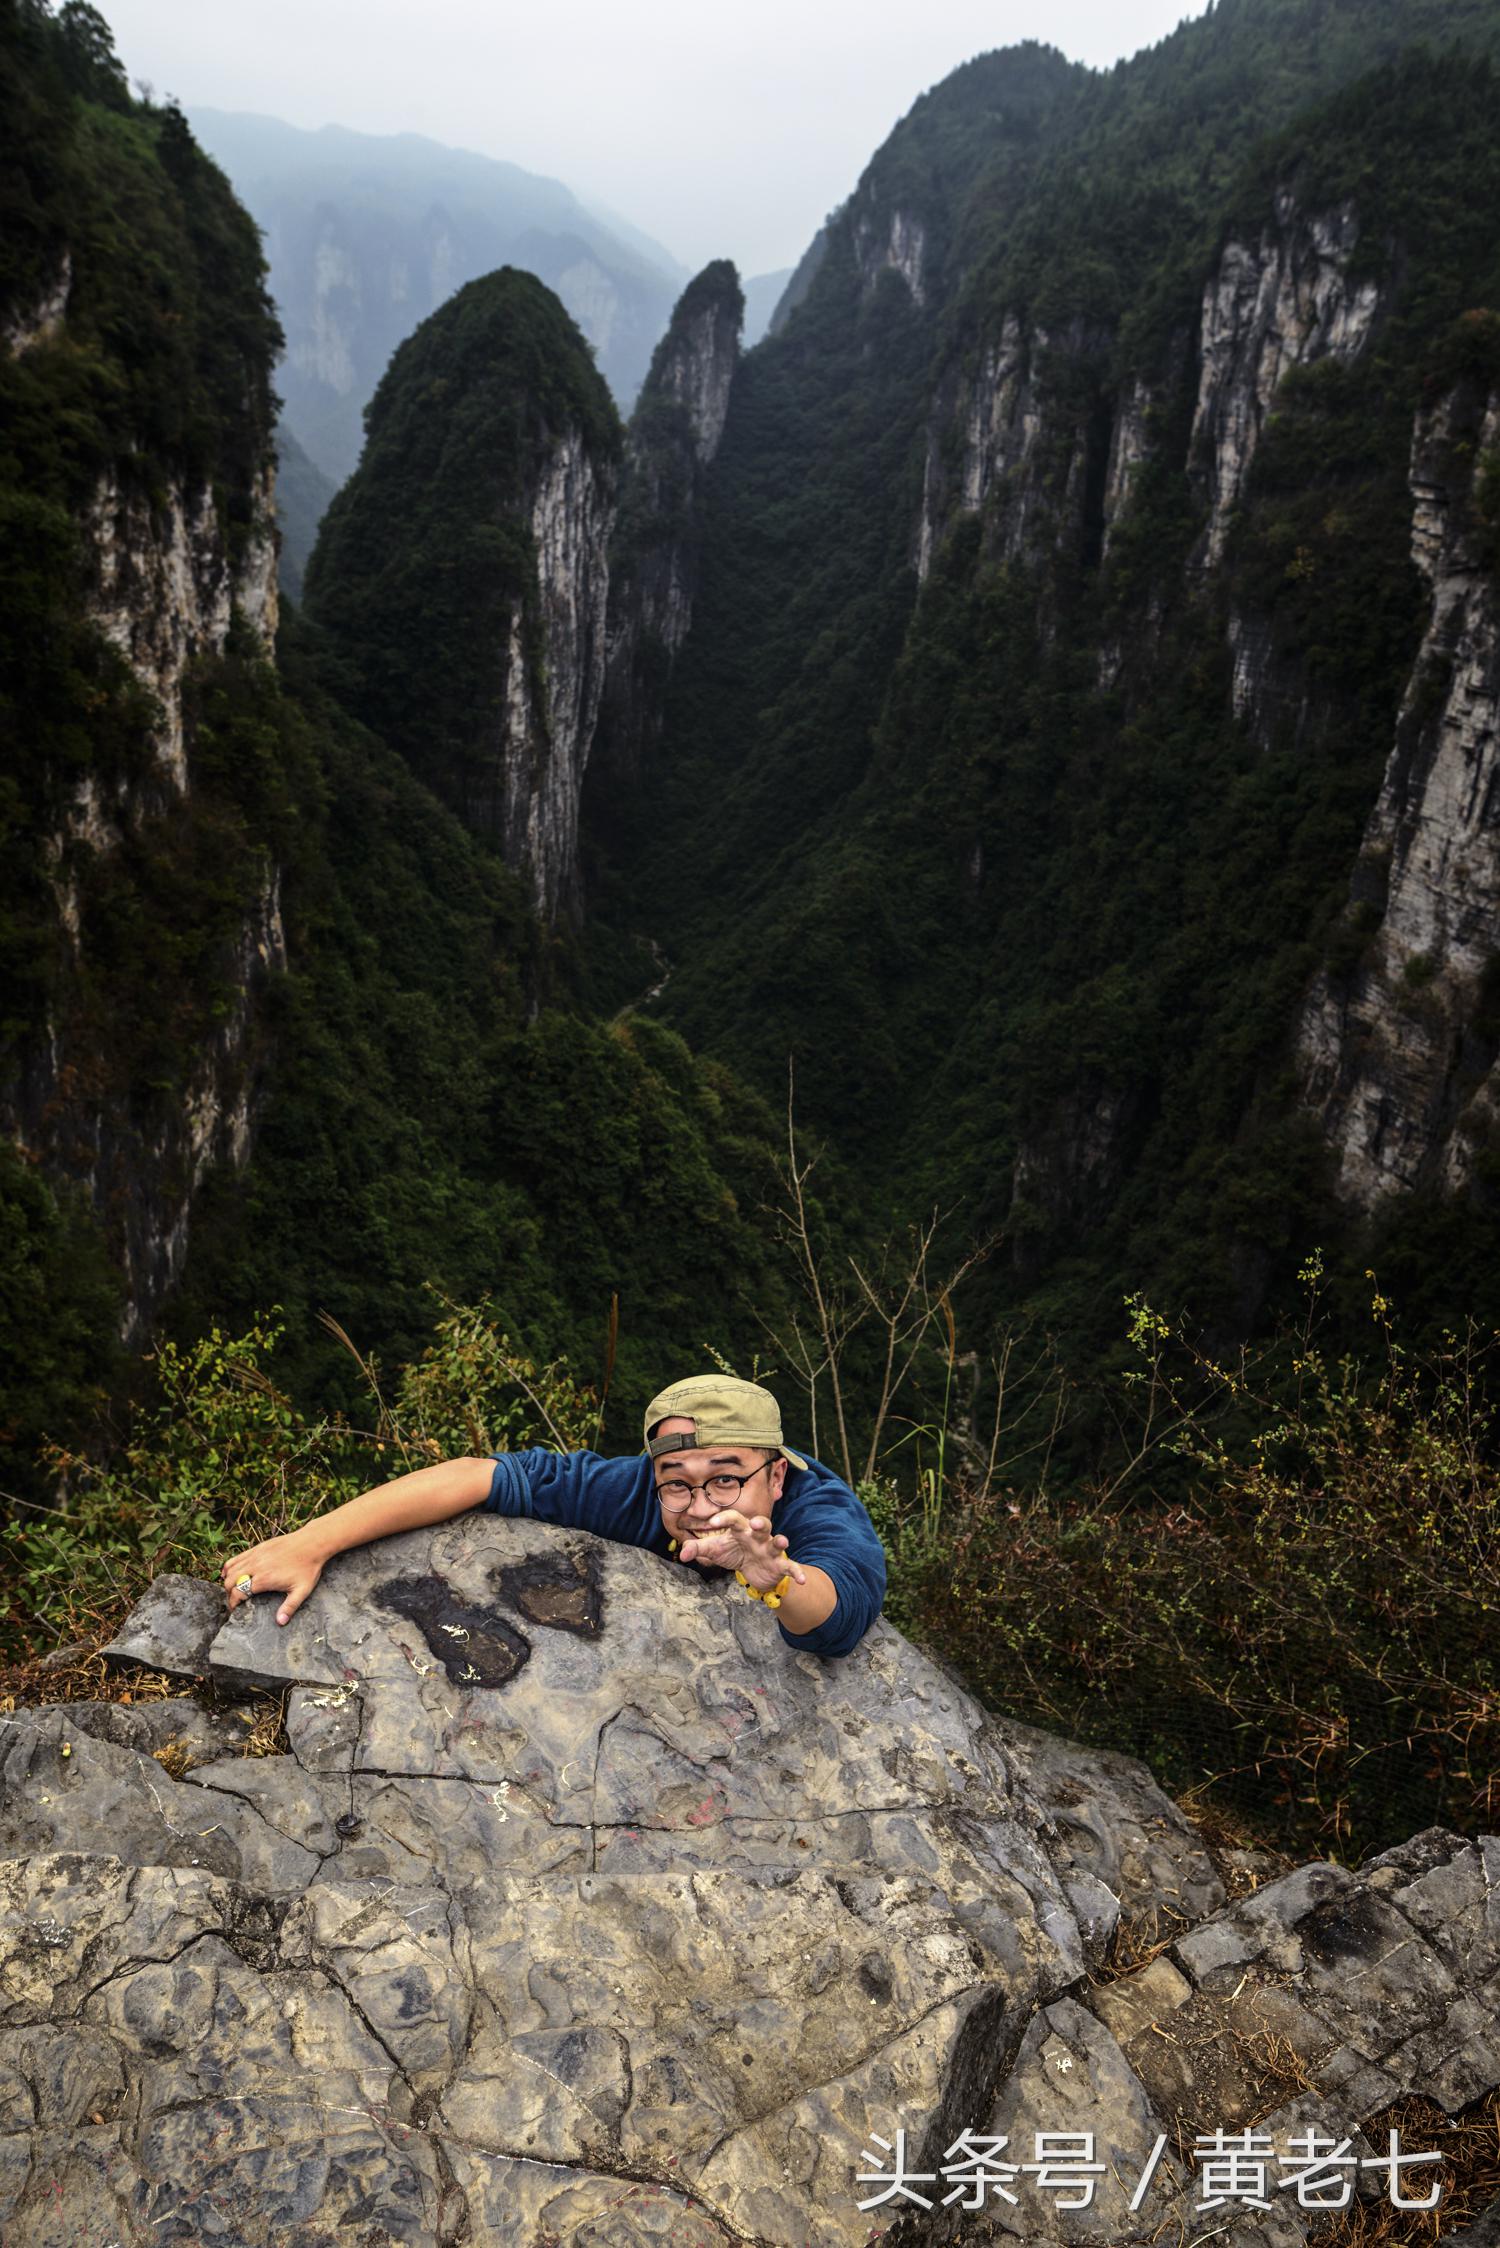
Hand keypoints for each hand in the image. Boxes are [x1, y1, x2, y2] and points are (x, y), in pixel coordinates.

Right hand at [220, 1530, 323, 1626]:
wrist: (312, 1543)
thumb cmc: (308, 1567)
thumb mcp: (302, 1590)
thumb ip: (290, 1607)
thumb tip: (280, 1622)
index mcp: (264, 1579)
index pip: (238, 1593)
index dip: (233, 1603)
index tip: (234, 1610)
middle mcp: (256, 1566)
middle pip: (230, 1581)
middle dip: (228, 1593)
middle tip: (233, 1601)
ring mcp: (255, 1555)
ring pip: (231, 1569)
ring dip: (227, 1580)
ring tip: (231, 1589)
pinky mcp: (257, 1548)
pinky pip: (237, 1558)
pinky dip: (229, 1567)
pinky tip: (230, 1573)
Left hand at [677, 1510, 806, 1592]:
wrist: (755, 1572)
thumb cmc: (735, 1554)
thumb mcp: (716, 1551)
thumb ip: (699, 1549)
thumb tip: (682, 1553)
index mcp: (741, 1530)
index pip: (733, 1519)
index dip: (724, 1518)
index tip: (712, 1522)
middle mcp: (758, 1536)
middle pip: (762, 1524)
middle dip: (760, 1522)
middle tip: (756, 1523)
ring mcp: (770, 1550)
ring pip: (777, 1541)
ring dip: (780, 1541)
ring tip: (782, 1541)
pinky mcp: (779, 1565)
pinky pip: (790, 1566)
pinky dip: (797, 1572)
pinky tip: (802, 1579)